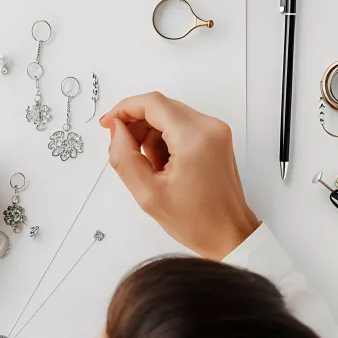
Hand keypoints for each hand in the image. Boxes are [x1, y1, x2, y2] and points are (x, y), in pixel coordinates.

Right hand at [100, 92, 258, 260]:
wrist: (228, 234)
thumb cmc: (197, 221)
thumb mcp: (147, 194)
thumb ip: (124, 157)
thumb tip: (116, 131)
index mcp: (194, 139)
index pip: (152, 104)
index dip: (124, 110)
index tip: (108, 124)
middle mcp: (209, 128)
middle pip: (160, 107)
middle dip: (136, 126)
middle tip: (124, 151)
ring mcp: (216, 131)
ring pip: (169, 116)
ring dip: (150, 135)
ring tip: (150, 168)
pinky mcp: (216, 138)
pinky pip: (181, 126)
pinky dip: (165, 140)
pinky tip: (163, 166)